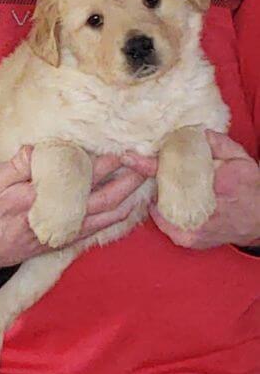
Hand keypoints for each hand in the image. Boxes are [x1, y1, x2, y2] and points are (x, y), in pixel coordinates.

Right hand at [0, 147, 146, 267]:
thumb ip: (16, 165)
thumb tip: (36, 148)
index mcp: (37, 198)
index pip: (78, 178)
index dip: (102, 163)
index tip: (119, 147)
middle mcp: (57, 217)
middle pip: (103, 198)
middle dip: (127, 178)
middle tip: (145, 159)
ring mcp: (65, 231)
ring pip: (107, 215)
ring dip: (129, 195)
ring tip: (145, 175)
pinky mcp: (67, 241)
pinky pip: (101, 228)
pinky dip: (120, 215)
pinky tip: (131, 201)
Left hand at [122, 131, 259, 249]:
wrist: (258, 222)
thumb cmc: (249, 187)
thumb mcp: (240, 158)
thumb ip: (219, 143)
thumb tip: (197, 133)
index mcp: (217, 184)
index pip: (175, 172)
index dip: (148, 165)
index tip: (128, 157)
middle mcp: (203, 210)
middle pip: (163, 191)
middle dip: (152, 179)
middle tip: (144, 167)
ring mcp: (194, 228)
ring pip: (161, 208)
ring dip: (158, 195)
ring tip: (166, 186)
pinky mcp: (189, 240)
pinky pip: (164, 223)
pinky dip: (162, 211)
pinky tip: (170, 201)